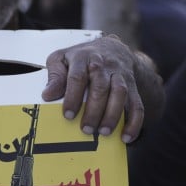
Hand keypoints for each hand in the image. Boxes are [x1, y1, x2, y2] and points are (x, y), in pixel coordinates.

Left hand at [42, 35, 156, 142]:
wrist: (113, 48)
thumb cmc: (81, 58)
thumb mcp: (62, 59)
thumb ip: (54, 75)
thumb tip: (48, 94)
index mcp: (83, 57)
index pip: (78, 77)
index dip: (73, 96)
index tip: (68, 115)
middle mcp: (104, 65)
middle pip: (101, 87)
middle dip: (94, 110)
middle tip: (86, 129)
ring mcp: (120, 75)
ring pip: (120, 93)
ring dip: (113, 114)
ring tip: (103, 133)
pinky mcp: (132, 86)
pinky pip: (137, 103)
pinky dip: (134, 122)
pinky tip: (127, 137)